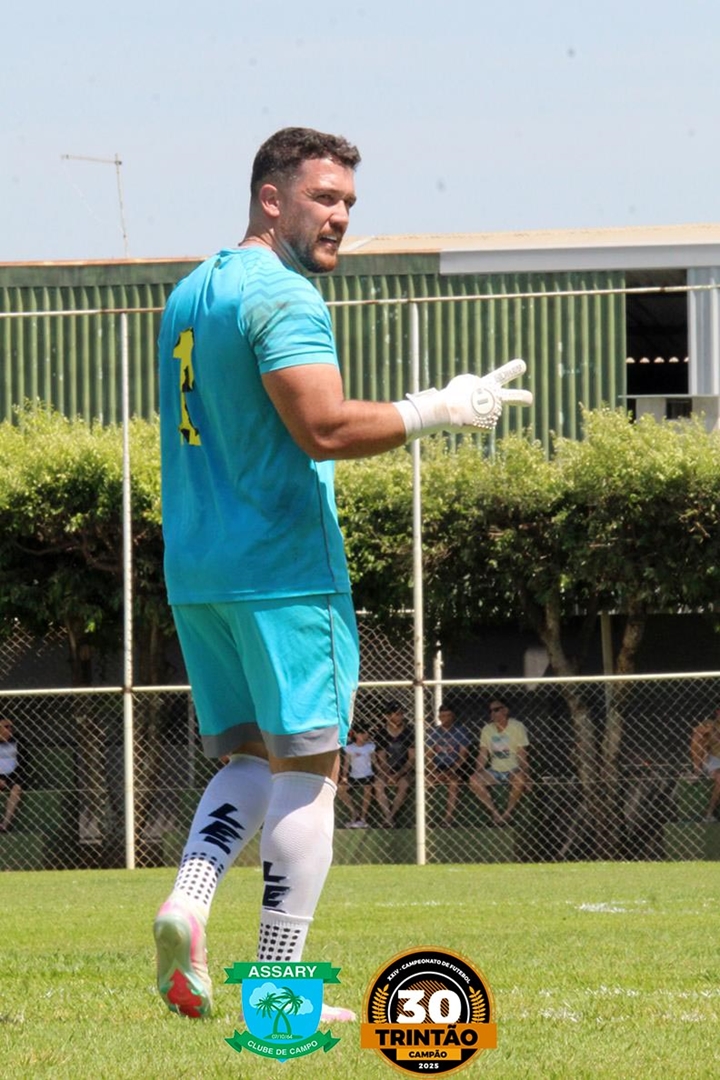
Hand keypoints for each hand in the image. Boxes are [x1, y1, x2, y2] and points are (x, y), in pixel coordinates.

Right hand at [395, 359, 532, 435]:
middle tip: (529, 399)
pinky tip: (467, 420)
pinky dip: (474, 423)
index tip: (522, 365)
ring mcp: (494, 412)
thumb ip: (478, 387)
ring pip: (487, 414)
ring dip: (478, 414)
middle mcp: (495, 398)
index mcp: (488, 384)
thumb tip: (483, 398)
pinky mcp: (490, 425)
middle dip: (522, 398)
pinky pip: (482, 425)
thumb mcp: (463, 383)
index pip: (502, 374)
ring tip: (466, 411)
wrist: (447, 409)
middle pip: (515, 397)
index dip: (513, 369)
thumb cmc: (452, 395)